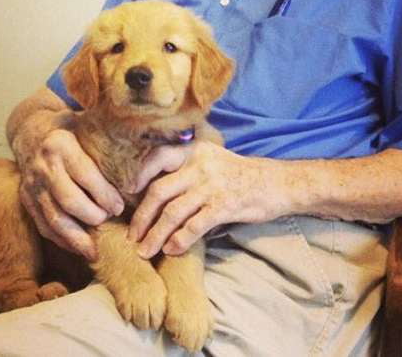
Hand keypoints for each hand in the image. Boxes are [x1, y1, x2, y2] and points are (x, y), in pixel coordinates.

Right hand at [13, 125, 123, 260]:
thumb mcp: (86, 125)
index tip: (120, 206)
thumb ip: (107, 140)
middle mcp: (44, 166)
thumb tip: (147, 150)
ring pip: (55, 219)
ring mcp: (32, 185)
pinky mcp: (26, 200)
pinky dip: (62, 241)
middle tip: (112, 220)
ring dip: (77, 238)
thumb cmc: (71, 130)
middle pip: (70, 201)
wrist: (32, 133)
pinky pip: (44, 227)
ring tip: (95, 251)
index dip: (105, 194)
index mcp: (61, 145)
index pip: (86, 175)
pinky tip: (79, 249)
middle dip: (93, 216)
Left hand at [128, 140, 277, 258]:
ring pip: (172, 213)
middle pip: (159, 190)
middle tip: (132, 235)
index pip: (158, 157)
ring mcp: (212, 186)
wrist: (275, 182)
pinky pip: (193, 226)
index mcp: (194, 151)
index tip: (127, 193)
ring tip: (145, 250)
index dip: (139, 174)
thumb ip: (186, 167)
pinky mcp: (224, 206)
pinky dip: (179, 241)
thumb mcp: (211, 158)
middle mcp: (199, 165)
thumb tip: (153, 189)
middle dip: (141, 216)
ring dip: (155, 235)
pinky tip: (171, 250)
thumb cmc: (238, 174)